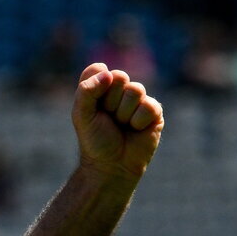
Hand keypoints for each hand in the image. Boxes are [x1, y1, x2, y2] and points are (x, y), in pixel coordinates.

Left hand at [71, 63, 162, 180]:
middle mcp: (119, 90)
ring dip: (124, 113)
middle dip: (110, 101)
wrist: (111, 166)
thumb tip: (108, 73)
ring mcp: (138, 100)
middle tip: (108, 119)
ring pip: (135, 90)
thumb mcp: (82, 116)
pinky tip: (135, 131)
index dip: (95, 87)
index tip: (93, 107)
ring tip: (122, 126)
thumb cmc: (94, 141)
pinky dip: (138, 122)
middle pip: (119, 76)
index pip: (98, 69)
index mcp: (100, 88)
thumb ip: (86, 91)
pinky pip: (148, 106)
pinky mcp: (154, 111)